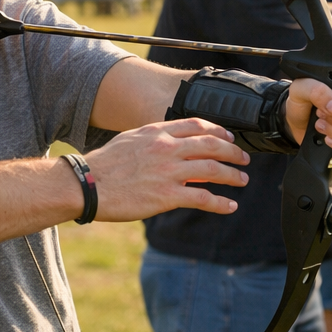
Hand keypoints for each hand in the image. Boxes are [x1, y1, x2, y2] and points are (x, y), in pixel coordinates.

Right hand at [85, 118, 251, 219]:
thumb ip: (154, 140)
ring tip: (242, 180)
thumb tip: (172, 145)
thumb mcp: (130, 140)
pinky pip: (202, 198)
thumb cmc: (103, 165)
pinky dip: (220, 203)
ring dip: (232, 176)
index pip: (196, 126)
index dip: (218, 131)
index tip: (228, 137)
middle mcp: (167, 148)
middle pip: (211, 145)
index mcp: (157, 132)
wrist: (87, 185)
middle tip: (244, 158)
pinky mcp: (167, 196)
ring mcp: (168, 172)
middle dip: (232, 152)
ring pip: (213, 170)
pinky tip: (229, 206)